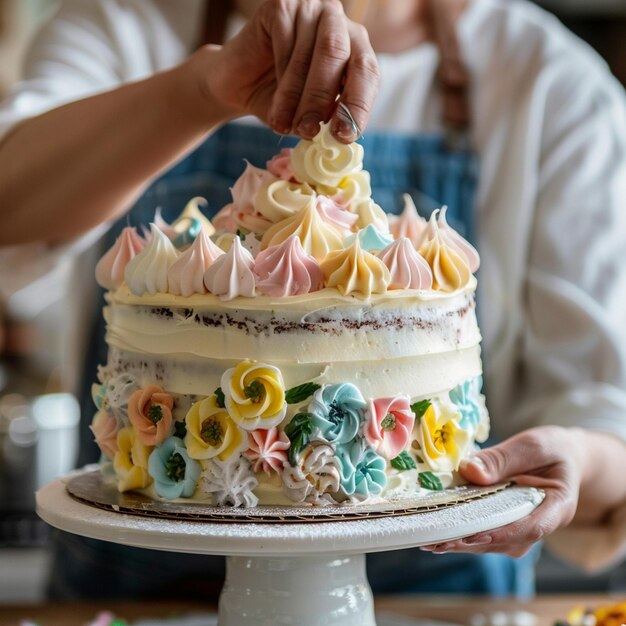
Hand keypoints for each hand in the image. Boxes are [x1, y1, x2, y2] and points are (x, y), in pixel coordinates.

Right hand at [197, 0, 379, 141]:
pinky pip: (284, 43)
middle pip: (337, 56)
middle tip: (309, 132)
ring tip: (284, 125)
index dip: (358, 104)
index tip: (344, 136)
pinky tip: (273, 103)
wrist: (238, 85)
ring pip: (308, 54)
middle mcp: (337, 23)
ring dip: (295, 97)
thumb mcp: (309, 117)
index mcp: (354, 48)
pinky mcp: (281, 5)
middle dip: (321, 100)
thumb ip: (328, 120)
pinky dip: (280, 79)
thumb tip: (343, 134)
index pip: (366, 71)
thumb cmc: (279, 101)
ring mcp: (310, 8)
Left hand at [421, 426, 583, 557]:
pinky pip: (487, 531)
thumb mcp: (530, 446)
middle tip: (438, 542)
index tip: (473, 533)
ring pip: (494, 542)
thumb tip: (469, 471)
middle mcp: (542, 524)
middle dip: (471, 542)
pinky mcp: (508, 524)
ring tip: (431, 541)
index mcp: (558, 506)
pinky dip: (465, 532)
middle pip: (507, 541)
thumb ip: (501, 459)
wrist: (563, 455)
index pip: (532, 526)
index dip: (502, 533)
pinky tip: (439, 531)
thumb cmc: (552, 449)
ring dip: (463, 542)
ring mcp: (525, 528)